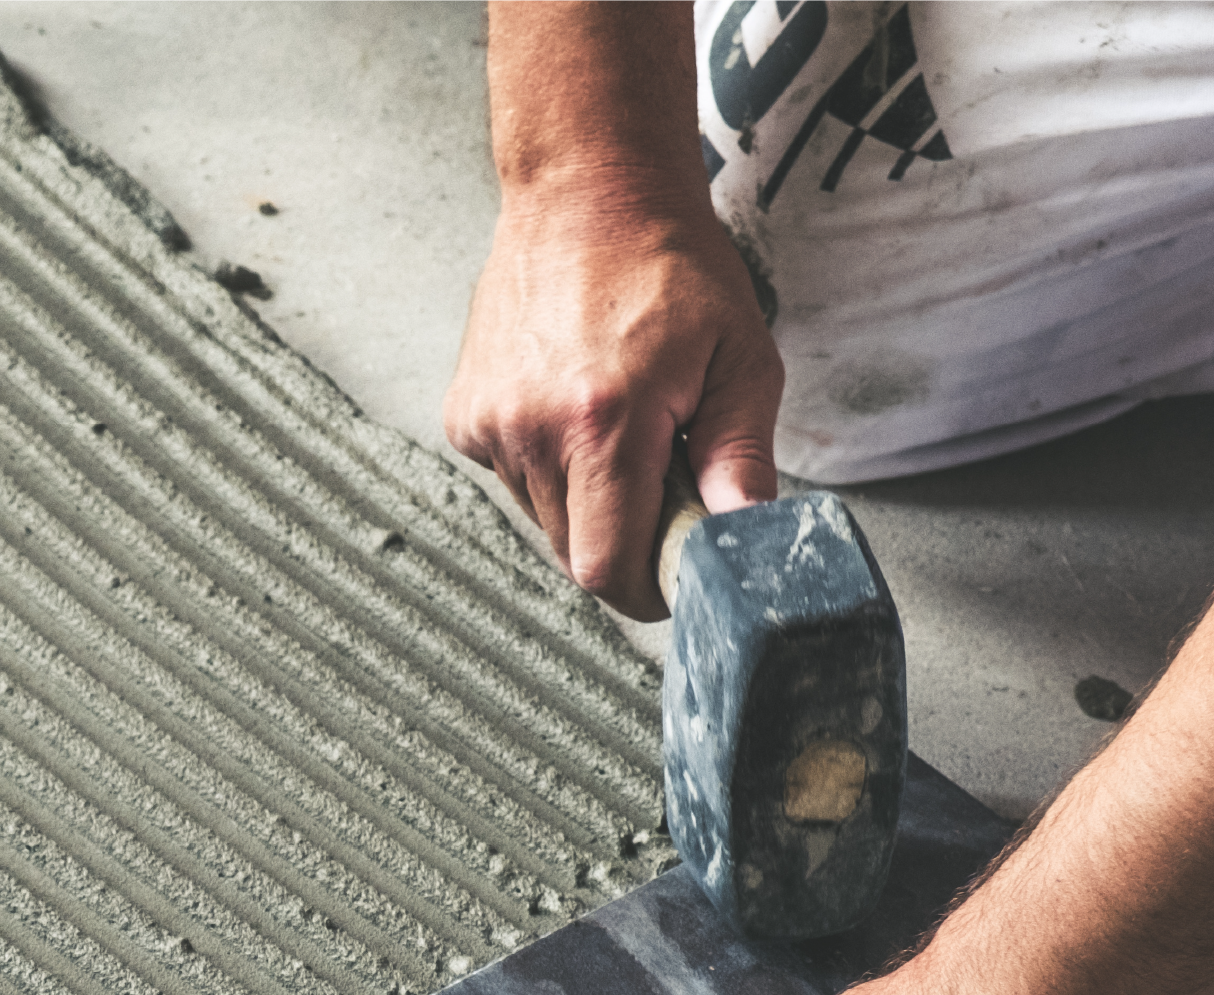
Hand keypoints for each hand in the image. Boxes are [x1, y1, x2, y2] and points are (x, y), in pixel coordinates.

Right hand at [443, 188, 784, 620]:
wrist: (587, 188)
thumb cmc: (669, 265)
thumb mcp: (740, 358)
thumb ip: (744, 459)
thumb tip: (747, 539)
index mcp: (604, 422)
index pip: (609, 569)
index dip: (647, 588)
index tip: (676, 569)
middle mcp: (533, 428)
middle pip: (576, 558)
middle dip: (625, 544)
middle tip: (662, 482)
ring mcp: (491, 423)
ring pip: (546, 524)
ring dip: (588, 505)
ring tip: (618, 431)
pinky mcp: (466, 415)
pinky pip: (515, 483)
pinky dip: (550, 471)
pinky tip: (575, 411)